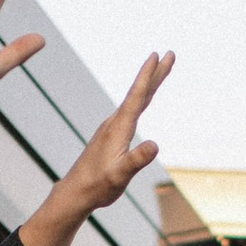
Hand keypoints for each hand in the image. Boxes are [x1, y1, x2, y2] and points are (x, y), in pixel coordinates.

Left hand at [17, 52, 172, 245]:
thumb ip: (136, 160)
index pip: (137, 96)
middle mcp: (115, 123)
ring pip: (136, 100)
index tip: (157, 55)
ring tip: (162, 70)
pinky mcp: (112, 135)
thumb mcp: (120, 175)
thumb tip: (155, 145)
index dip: (148, 75)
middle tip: (169, 54)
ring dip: (150, 83)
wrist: (77, 191)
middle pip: (140, 93)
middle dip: (156, 73)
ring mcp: (113, 128)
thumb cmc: (98, 185)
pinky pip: (132, 110)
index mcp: (119, 128)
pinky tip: (143, 98)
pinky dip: (142, 98)